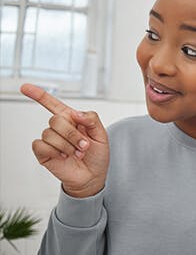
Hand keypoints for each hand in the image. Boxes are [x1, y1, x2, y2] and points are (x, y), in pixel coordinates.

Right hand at [20, 83, 108, 197]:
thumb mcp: (102, 135)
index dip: (39, 95)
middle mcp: (60, 128)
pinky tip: (63, 156)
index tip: (25, 87)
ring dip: (67, 145)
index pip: (53, 104)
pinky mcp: (43, 153)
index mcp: (73, 120)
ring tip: (76, 153)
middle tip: (83, 146)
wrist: (93, 176)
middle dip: (73, 134)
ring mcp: (50, 140)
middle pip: (57, 120)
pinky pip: (41, 145)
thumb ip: (92, 119)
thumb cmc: (97, 155)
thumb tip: (75, 113)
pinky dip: (54, 151)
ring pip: (50, 133)